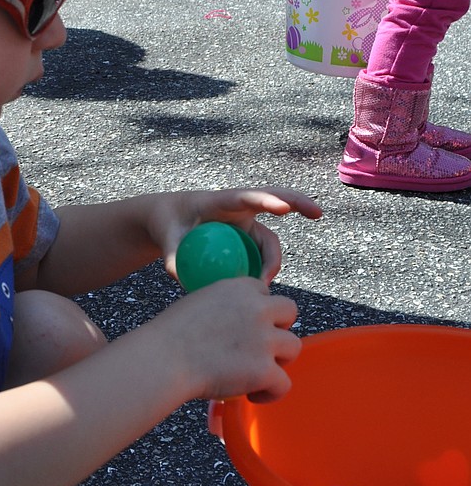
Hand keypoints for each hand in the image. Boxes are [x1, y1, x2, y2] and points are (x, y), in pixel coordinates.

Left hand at [151, 186, 321, 285]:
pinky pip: (262, 253)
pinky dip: (264, 269)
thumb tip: (181, 279)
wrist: (168, 221)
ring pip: (269, 240)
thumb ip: (172, 257)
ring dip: (272, 261)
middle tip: (318, 212)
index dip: (266, 200)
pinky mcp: (248, 236)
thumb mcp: (167, 239)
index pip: (247, 197)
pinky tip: (258, 288)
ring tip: (261, 285)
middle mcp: (239, 208)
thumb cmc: (167, 225)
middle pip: (274, 202)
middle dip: (298, 202)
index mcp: (220, 200)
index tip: (283, 208)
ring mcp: (246, 222)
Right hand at [164, 276, 300, 402]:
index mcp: (239, 288)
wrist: (163, 360)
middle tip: (259, 347)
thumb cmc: (170, 337)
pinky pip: (284, 384)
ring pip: (294, 347)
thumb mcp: (199, 302)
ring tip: (257, 373)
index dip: (258, 311)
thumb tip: (235, 325)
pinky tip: (252, 395)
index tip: (245, 327)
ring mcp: (264, 339)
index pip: (265, 292)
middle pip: (289, 312)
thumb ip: (224, 307)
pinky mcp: (265, 370)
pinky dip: (271, 392)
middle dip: (278, 329)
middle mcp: (257, 309)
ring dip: (278, 360)